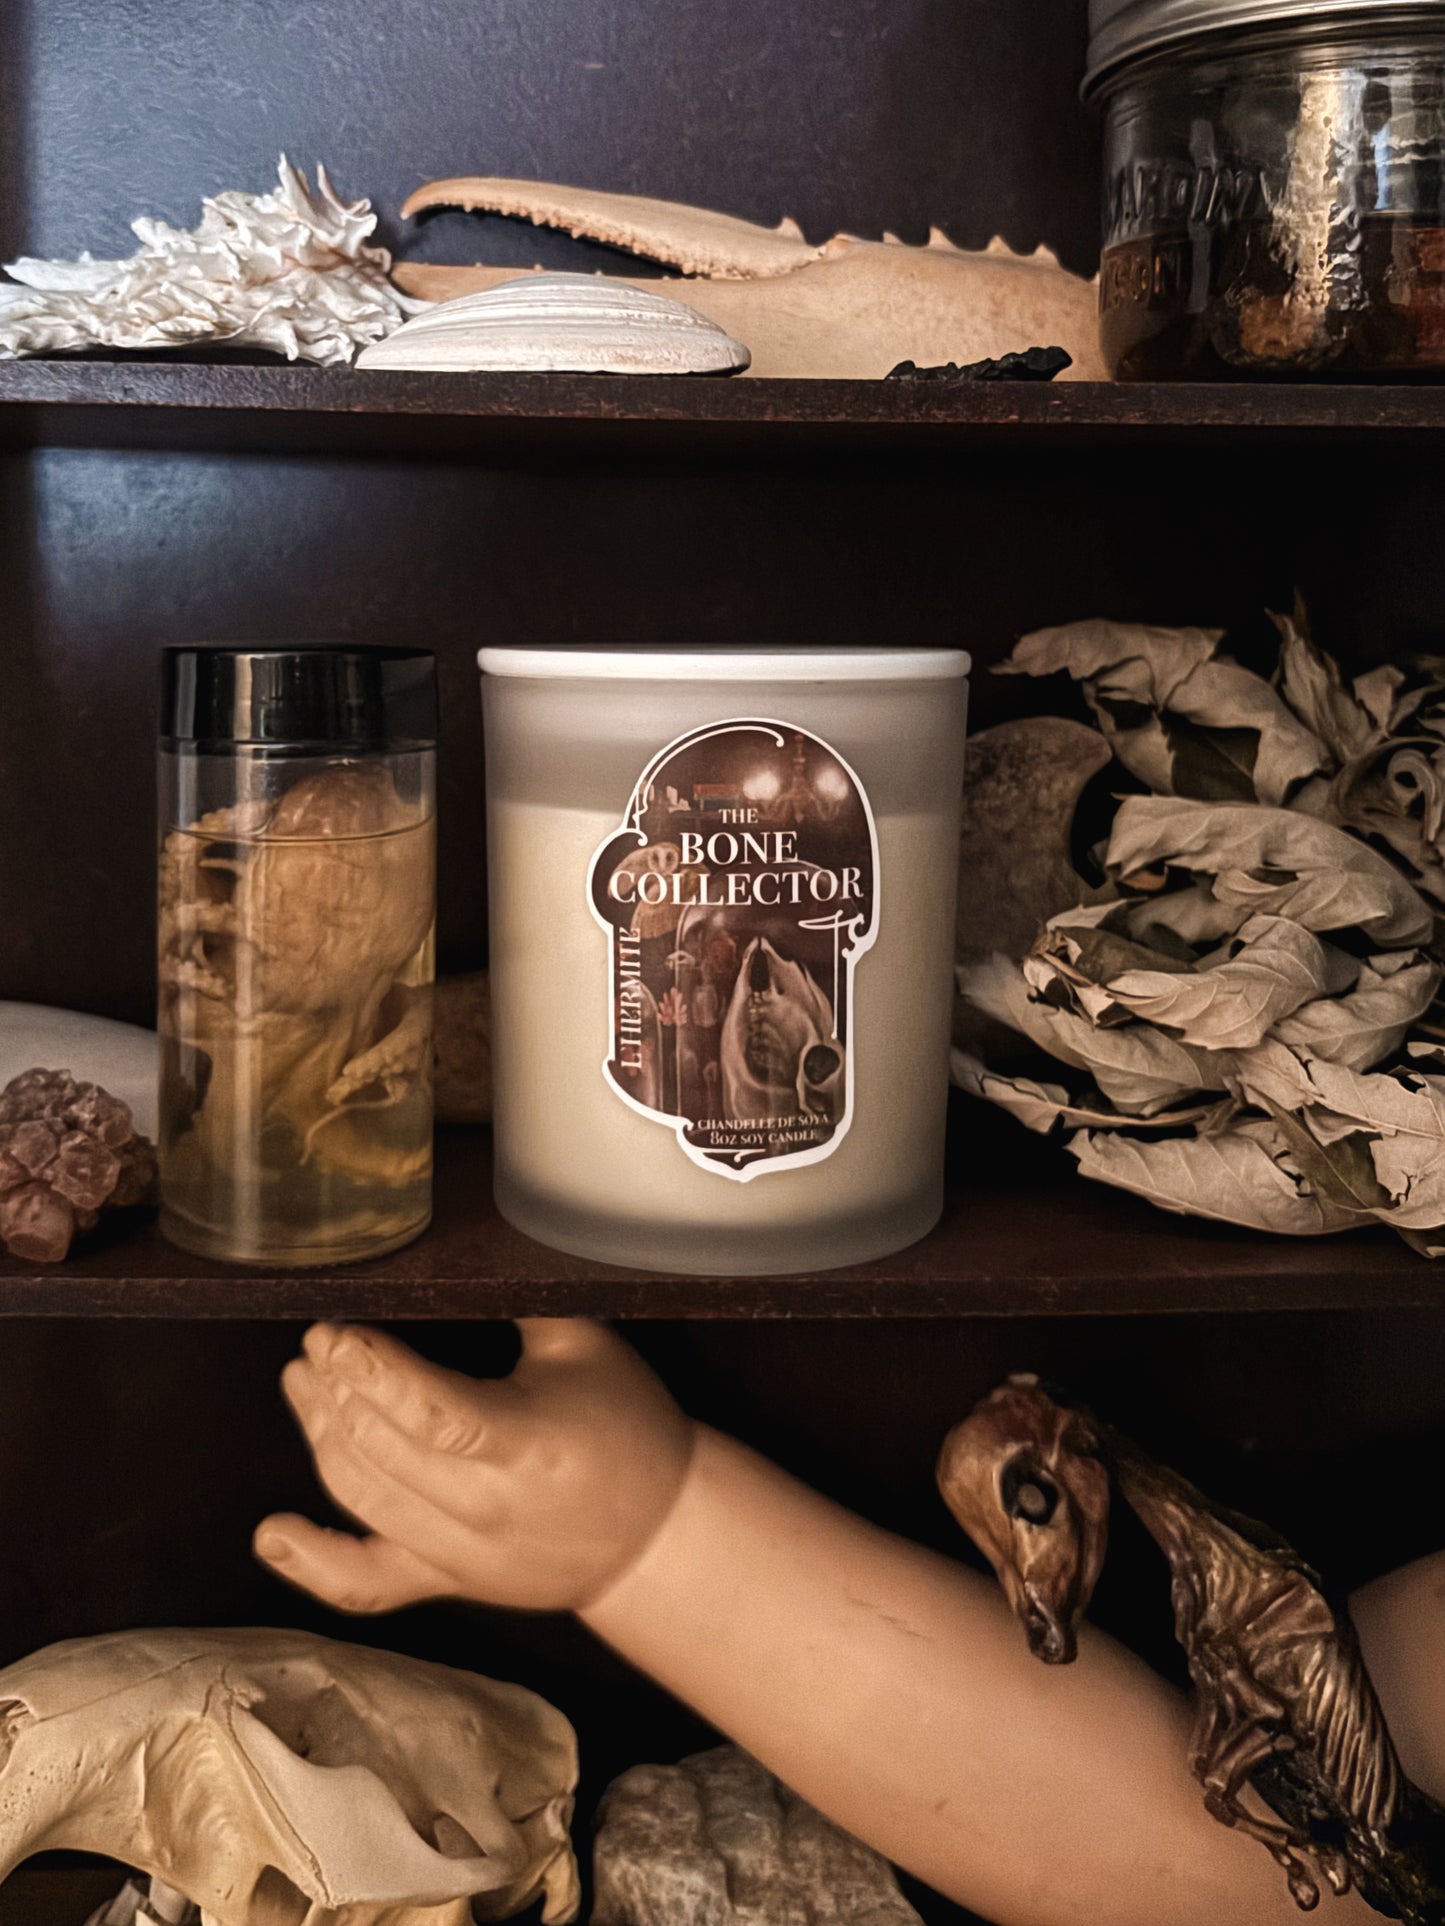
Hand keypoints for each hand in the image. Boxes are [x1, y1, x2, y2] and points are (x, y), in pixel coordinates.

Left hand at [254, 1318, 694, 1614]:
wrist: (656, 1535)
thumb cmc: (628, 1429)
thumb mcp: (588, 1347)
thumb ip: (520, 1303)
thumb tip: (451, 1263)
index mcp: (524, 1444)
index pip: (429, 1412)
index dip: (372, 1371)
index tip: (333, 1332)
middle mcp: (486, 1508)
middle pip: (384, 1452)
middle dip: (337, 1392)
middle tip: (315, 1346)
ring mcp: (460, 1556)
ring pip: (364, 1500)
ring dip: (321, 1440)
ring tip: (302, 1386)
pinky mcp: (446, 1584)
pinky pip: (366, 1585)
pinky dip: (311, 1564)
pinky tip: (271, 1532)